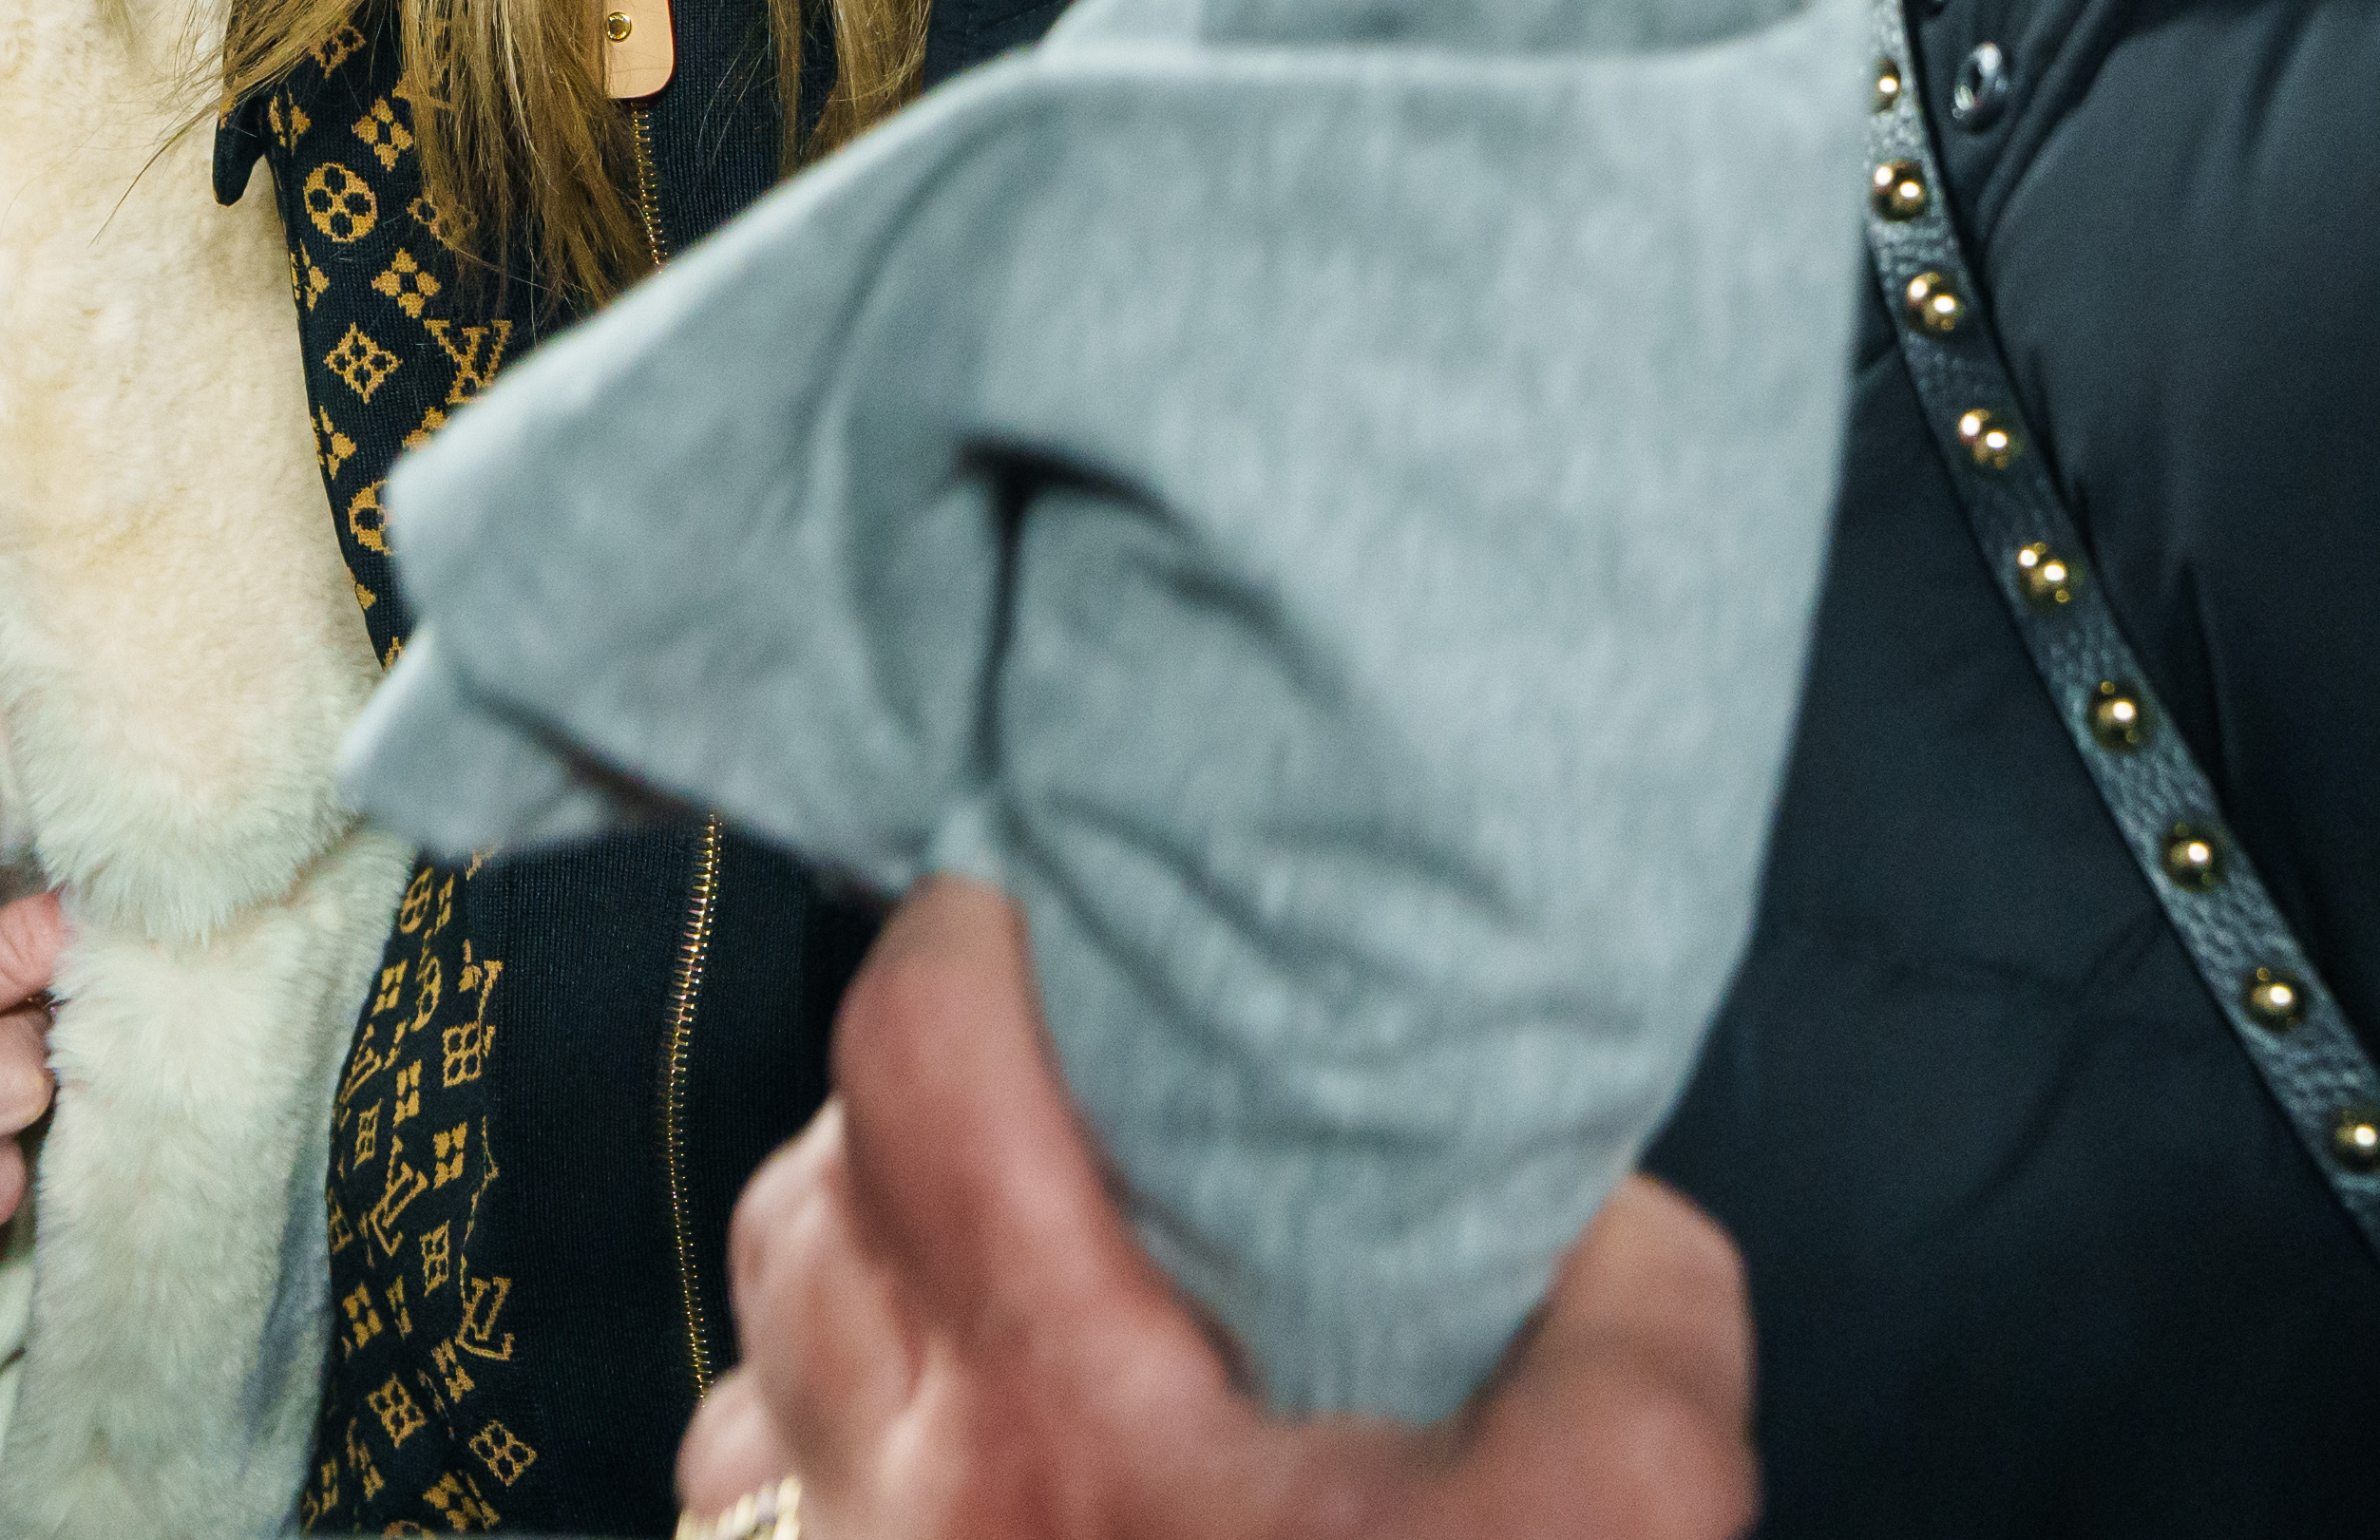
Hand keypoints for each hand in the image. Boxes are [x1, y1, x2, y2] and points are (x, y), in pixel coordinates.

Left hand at [663, 878, 1756, 1539]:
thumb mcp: (1611, 1535)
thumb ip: (1629, 1321)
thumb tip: (1602, 1205)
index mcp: (1050, 1397)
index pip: (919, 1055)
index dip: (969, 937)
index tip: (1040, 902)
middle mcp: (887, 1498)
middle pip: (805, 1202)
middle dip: (903, 1117)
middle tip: (1050, 1104)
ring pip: (752, 1381)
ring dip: (846, 1304)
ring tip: (992, 1287)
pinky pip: (750, 1538)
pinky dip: (814, 1480)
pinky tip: (935, 1491)